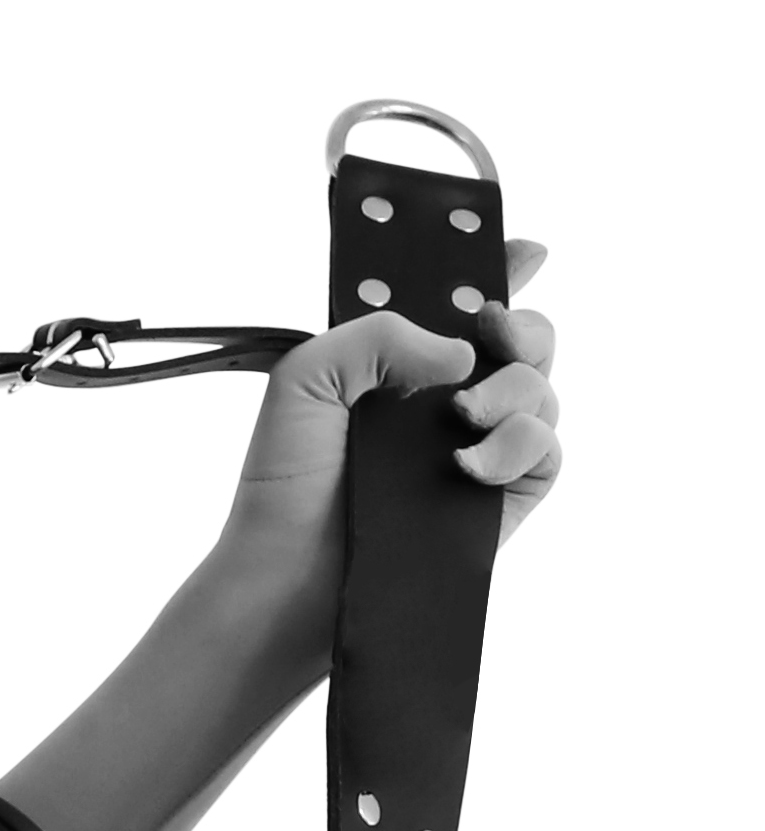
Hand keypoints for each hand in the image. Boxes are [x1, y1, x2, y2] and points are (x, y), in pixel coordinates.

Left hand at [217, 240, 563, 637]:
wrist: (287, 578)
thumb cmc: (285, 483)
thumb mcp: (307, 376)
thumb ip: (378, 333)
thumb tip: (463, 351)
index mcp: (402, 362)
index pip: (464, 303)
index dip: (502, 270)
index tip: (528, 252)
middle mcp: (446, 402)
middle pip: (525, 341)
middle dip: (525, 324)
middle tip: (492, 332)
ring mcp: (476, 449)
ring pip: (542, 391)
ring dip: (516, 388)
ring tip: (461, 415)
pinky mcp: (496, 502)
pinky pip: (546, 452)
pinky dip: (520, 446)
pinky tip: (467, 466)